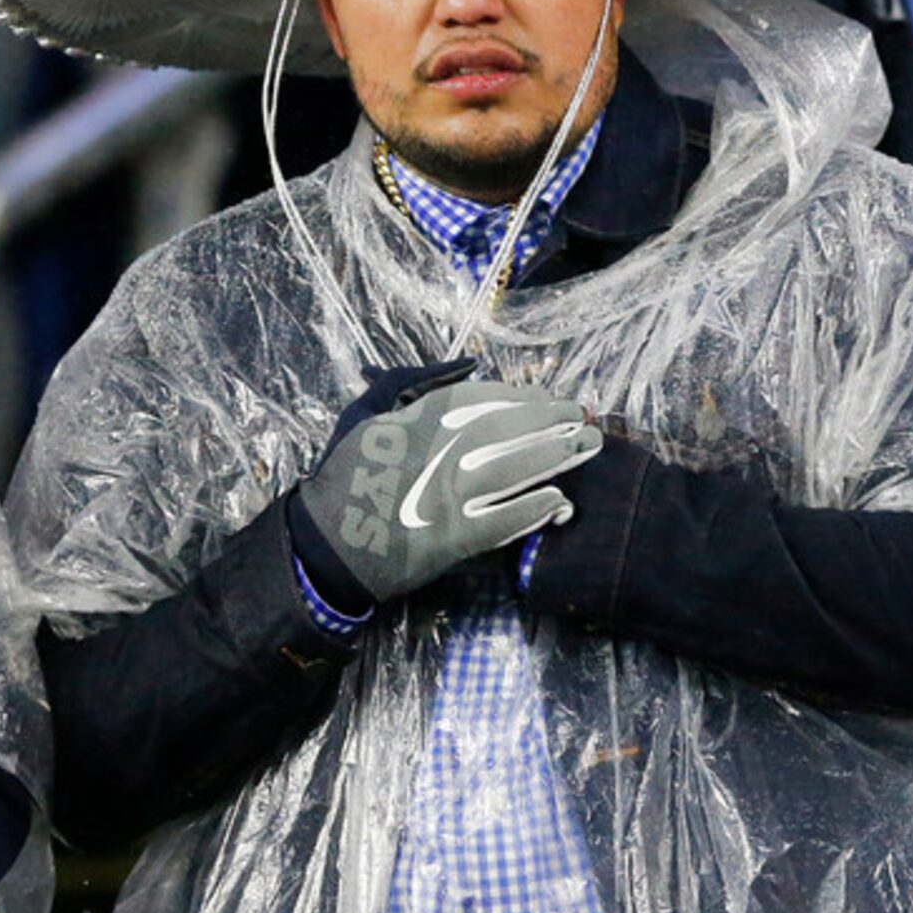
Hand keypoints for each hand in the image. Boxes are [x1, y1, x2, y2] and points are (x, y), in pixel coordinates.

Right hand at [296, 374, 599, 603]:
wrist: (325, 546)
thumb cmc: (345, 477)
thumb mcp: (367, 414)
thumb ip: (413, 384)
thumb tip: (467, 366)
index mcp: (414, 421)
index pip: (481, 399)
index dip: (522, 396)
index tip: (549, 397)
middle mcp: (435, 455)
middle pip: (507, 430)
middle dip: (551, 420)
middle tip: (582, 417)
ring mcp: (446, 498)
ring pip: (513, 470)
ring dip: (556, 456)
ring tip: (587, 446)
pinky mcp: (451, 540)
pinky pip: (503, 522)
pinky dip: (533, 510)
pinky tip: (559, 500)